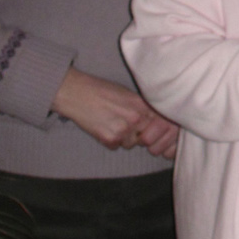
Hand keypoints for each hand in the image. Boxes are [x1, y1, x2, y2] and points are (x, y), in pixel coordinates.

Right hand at [51, 67, 179, 155]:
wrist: (76, 92)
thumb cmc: (101, 90)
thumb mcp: (127, 94)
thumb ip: (142, 107)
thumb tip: (156, 120)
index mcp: (141, 105)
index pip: (162, 124)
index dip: (158, 129)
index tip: (151, 129)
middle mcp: (135, 118)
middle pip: (148, 137)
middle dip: (139, 134)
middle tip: (124, 123)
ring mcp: (123, 130)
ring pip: (131, 144)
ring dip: (123, 138)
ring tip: (111, 122)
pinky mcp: (110, 139)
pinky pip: (116, 147)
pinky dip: (110, 140)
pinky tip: (102, 127)